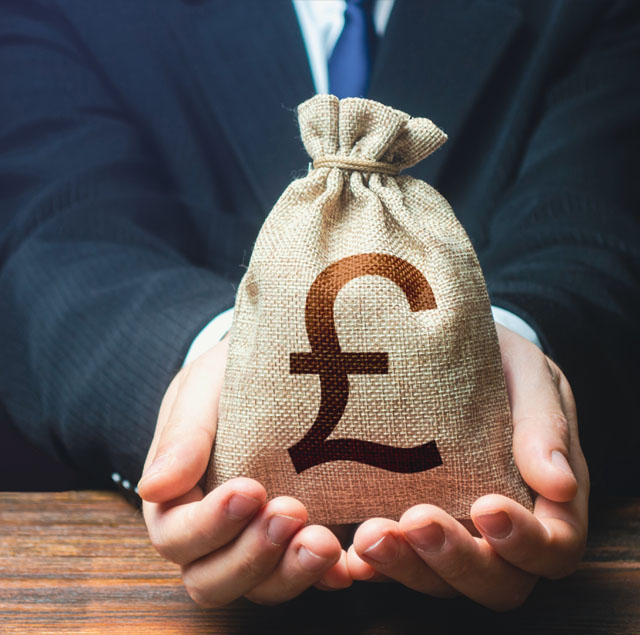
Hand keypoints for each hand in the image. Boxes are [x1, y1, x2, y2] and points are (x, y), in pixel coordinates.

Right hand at [137, 336, 350, 606]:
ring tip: (324, 542)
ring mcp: (254, 543)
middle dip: (251, 555)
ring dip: (289, 572)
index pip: (176, 536)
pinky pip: (307, 578)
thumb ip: (181, 437)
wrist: (269, 370)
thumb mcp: (200, 392)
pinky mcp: (296, 542)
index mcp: (176, 501)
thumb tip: (151, 487)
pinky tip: (346, 564)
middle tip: (291, 512)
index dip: (210, 524)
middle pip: (211, 579)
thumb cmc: (225, 381)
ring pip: (259, 588)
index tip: (250, 490)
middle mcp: (211, 534)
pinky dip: (324, 577)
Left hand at [347, 323, 589, 610]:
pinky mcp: (409, 529)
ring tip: (371, 535)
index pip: (553, 548)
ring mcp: (454, 534)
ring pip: (440, 580)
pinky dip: (374, 567)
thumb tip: (559, 484)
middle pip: (497, 581)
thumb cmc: (500, 366)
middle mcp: (501, 533)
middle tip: (418, 521)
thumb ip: (545, 425)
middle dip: (456, 559)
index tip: (487, 507)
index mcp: (545, 501)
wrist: (449, 350)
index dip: (526, 543)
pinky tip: (350, 555)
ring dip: (407, 566)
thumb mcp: (530, 377)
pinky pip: (395, 562)